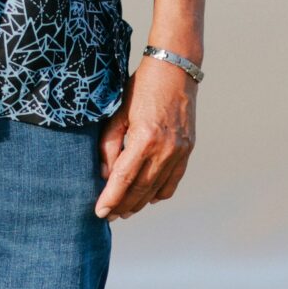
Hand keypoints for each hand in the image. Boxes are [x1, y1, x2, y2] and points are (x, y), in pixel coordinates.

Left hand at [94, 56, 197, 219]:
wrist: (174, 72)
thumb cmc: (141, 88)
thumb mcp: (118, 112)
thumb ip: (109, 144)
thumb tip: (105, 174)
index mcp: (144, 139)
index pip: (123, 178)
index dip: (110, 198)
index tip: (100, 212)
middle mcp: (165, 150)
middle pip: (141, 189)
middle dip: (123, 206)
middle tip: (108, 216)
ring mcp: (179, 152)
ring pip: (157, 190)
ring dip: (140, 204)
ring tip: (124, 211)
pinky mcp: (187, 151)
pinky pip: (173, 182)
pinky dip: (159, 194)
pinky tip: (146, 198)